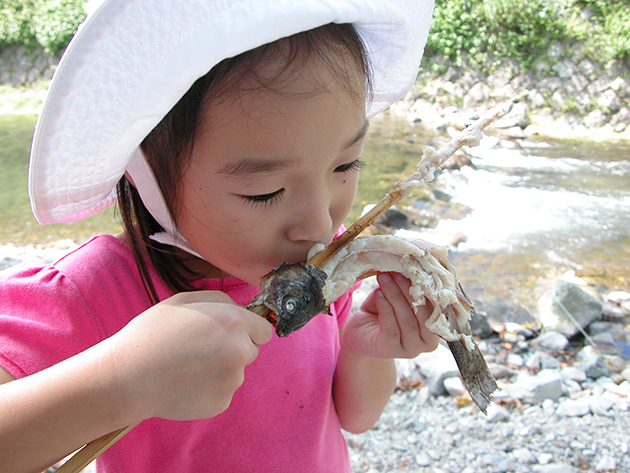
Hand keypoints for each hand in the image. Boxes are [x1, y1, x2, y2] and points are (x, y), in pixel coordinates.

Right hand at [104, 291, 272, 421]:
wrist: (128, 376)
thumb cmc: (153, 333)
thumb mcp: (185, 301)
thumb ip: (220, 301)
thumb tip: (241, 310)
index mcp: (234, 322)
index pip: (264, 330)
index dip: (248, 330)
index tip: (233, 333)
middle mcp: (239, 351)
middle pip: (251, 351)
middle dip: (234, 348)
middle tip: (202, 349)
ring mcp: (232, 380)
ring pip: (235, 372)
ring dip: (220, 369)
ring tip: (188, 367)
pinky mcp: (222, 403)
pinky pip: (223, 392)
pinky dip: (209, 389)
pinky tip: (186, 383)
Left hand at [341, 272, 438, 359]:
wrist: (359, 334)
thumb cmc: (382, 312)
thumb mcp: (396, 296)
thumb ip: (405, 285)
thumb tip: (410, 263)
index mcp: (436, 327)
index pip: (438, 306)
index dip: (426, 286)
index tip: (414, 266)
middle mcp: (428, 342)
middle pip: (423, 313)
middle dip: (409, 289)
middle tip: (396, 271)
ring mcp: (411, 349)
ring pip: (407, 320)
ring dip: (395, 296)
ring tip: (384, 278)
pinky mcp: (391, 350)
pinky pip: (391, 328)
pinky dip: (386, 308)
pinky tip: (379, 294)